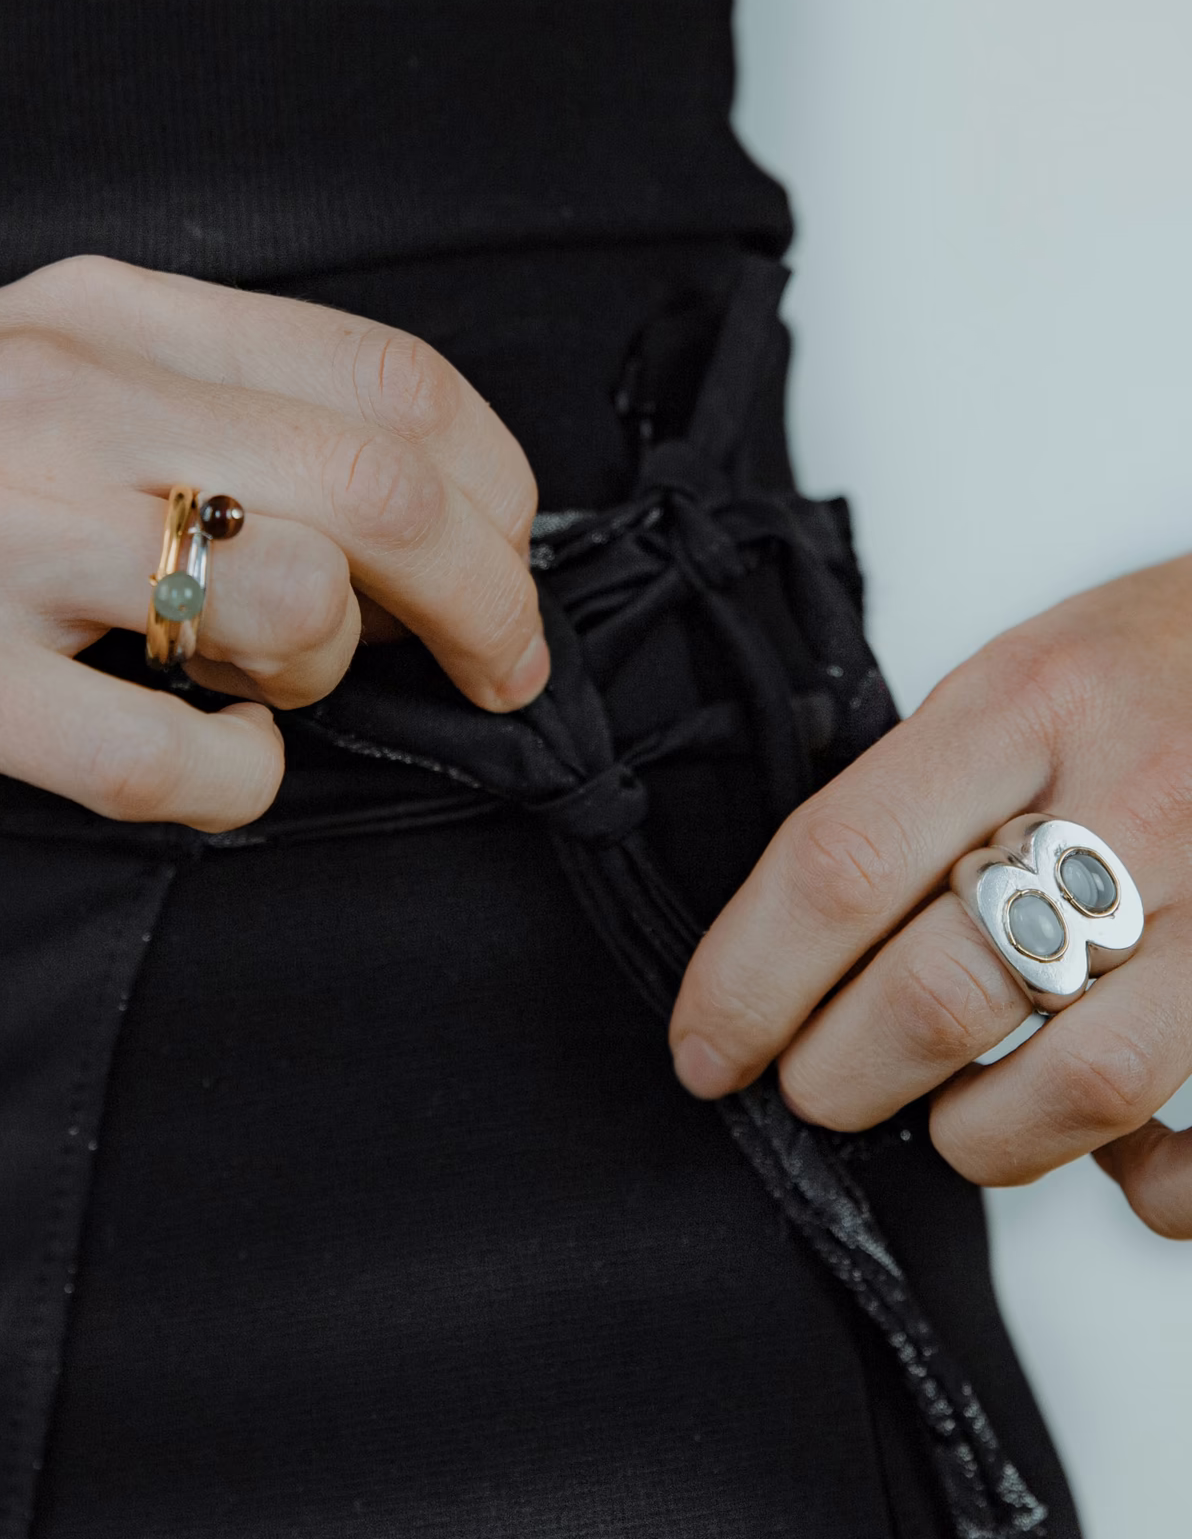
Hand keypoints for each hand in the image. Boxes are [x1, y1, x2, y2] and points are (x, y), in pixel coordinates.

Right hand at [0, 256, 544, 832]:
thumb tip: (386, 495)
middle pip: (380, 484)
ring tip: (269, 695)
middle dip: (491, 597)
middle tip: (499, 669)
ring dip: (330, 678)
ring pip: (286, 605)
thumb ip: (191, 403)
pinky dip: (235, 789)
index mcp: (106, 316)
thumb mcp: (21, 369)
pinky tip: (206, 774)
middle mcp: (60, 399)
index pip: (389, 374)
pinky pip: (160, 757)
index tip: (507, 568)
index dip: (497, 487)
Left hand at [668, 555, 1191, 1237]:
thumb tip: (791, 949)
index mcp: (1021, 707)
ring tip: (945, 1115)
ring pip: (1082, 1081)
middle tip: (811, 1084)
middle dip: (838, 1075)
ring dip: (978, 1134)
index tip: (704, 1048)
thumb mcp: (1009, 678)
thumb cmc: (1145, 665)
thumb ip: (913, 797)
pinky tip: (1115, 1163)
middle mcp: (1129, 797)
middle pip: (940, 989)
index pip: (841, 865)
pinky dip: (1156, 1184)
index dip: (749, 982)